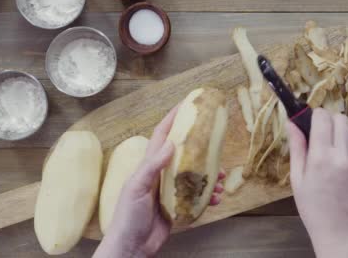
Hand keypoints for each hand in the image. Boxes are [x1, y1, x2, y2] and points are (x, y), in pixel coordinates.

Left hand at [94, 107, 225, 257]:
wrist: (131, 247)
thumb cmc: (128, 216)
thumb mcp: (137, 187)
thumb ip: (152, 166)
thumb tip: (169, 143)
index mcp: (150, 165)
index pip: (163, 135)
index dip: (174, 118)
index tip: (188, 103)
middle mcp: (162, 174)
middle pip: (186, 152)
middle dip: (201, 147)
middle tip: (216, 141)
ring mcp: (171, 190)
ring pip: (196, 175)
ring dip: (209, 175)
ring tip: (220, 177)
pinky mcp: (179, 206)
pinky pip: (198, 196)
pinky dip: (209, 196)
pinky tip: (215, 198)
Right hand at [288, 108, 347, 257]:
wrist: (339, 229)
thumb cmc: (312, 205)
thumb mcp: (297, 177)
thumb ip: (297, 147)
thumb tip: (292, 122)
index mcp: (321, 157)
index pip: (323, 117)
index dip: (316, 115)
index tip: (312, 122)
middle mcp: (343, 156)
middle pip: (341, 119)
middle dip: (331, 122)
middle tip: (323, 135)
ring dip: (343, 135)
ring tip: (334, 152)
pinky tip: (345, 167)